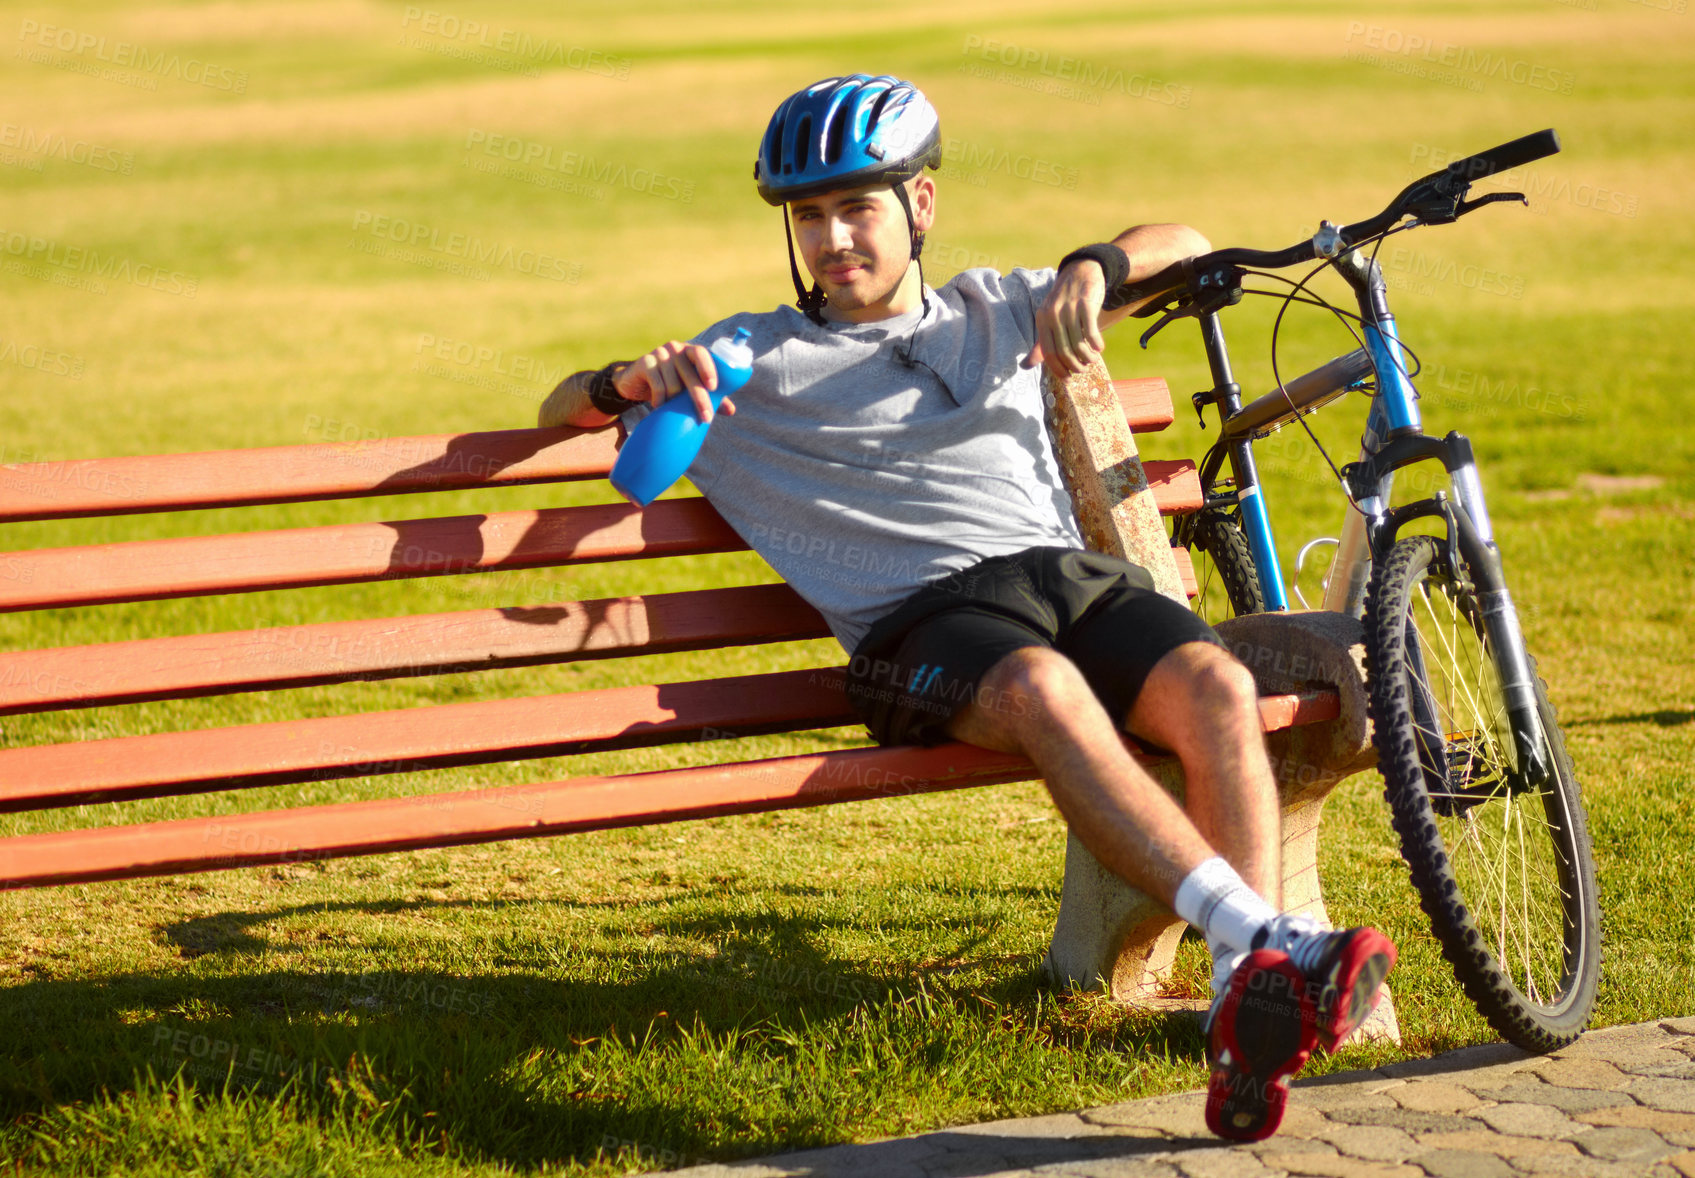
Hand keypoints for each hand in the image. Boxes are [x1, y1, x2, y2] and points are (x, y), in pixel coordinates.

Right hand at [614, 340, 736, 422]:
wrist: (634, 382)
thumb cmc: (667, 384)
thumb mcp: (687, 389)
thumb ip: (709, 396)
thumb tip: (731, 410)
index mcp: (689, 351)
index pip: (701, 354)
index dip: (709, 369)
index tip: (714, 388)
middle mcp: (675, 348)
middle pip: (690, 374)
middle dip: (699, 398)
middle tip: (706, 417)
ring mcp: (659, 353)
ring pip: (674, 384)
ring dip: (674, 402)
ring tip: (670, 407)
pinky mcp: (645, 362)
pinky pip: (658, 386)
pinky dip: (659, 400)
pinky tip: (658, 405)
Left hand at [1025, 258, 1107, 378]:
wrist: (1081, 271)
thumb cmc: (1065, 300)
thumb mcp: (1049, 318)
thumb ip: (1040, 342)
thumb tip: (1026, 366)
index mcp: (1042, 320)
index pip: (1048, 353)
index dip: (1058, 369)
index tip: (1068, 378)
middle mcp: (1053, 315)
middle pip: (1064, 351)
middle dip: (1075, 366)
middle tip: (1082, 370)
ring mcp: (1069, 309)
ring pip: (1079, 344)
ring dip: (1088, 357)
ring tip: (1092, 359)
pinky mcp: (1086, 304)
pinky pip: (1091, 332)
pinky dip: (1097, 344)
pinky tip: (1099, 348)